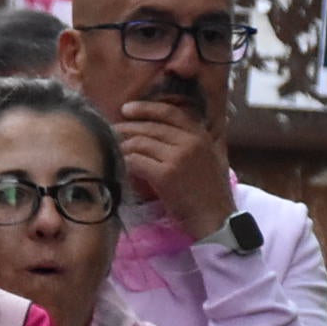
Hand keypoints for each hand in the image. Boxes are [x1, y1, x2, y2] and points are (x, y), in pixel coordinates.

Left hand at [113, 95, 230, 239]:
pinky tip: (119, 166)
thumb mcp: (206, 157)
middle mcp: (190, 142)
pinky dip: (123, 162)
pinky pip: (134, 161)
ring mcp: (178, 157)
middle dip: (126, 128)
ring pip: (138, 143)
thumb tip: (156, 129)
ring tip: (111, 149)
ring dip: (121, 146)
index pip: (169, 112)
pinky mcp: (165, 174)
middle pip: (149, 128)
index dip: (145, 108)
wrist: (216, 217)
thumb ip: (188, 141)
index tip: (126, 109)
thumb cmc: (208, 191)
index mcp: (200, 136)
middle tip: (110, 131)